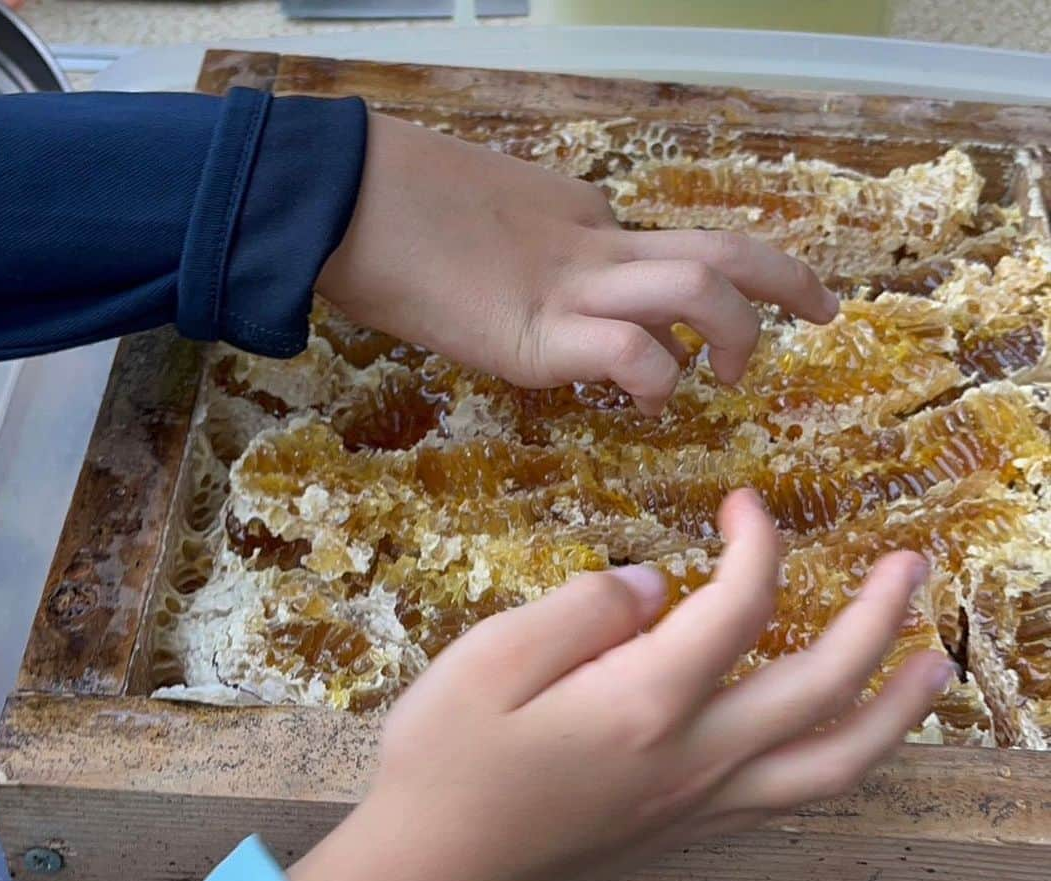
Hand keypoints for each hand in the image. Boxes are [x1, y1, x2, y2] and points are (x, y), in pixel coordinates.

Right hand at [288, 490, 950, 880]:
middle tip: (911, 566)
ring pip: (831, 762)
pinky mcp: (685, 830)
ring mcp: (698, 804)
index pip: (739, 606)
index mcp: (644, 703)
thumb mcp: (488, 658)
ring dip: (894, 710)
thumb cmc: (446, 762)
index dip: (757, 543)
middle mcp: (693, 759)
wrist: (433, 876)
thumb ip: (582, 609)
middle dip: (877, 618)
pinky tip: (844, 738)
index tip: (744, 503)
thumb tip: (657, 585)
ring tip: (933, 668)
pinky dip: (842, 760)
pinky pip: (792, 797)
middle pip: (820, 687)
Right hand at [317, 114, 838, 413]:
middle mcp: (591, 250)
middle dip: (783, 279)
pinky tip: (652, 398)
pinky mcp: (536, 335)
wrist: (341, 198)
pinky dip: (657, 374)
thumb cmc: (390, 216)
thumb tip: (540, 301)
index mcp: (579, 225)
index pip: (666, 251)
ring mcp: (569, 289)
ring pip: (697, 284)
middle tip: (822, 309)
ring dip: (739, 328)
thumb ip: (529, 259)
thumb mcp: (483, 233)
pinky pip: (629, 349)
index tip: (718, 328)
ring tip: (736, 375)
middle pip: (717, 249)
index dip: (711, 286)